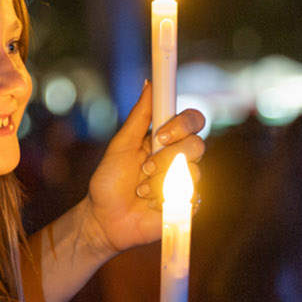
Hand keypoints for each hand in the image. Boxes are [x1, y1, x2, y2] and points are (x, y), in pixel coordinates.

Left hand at [83, 83, 204, 253]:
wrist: (104, 218)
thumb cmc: (109, 181)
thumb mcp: (121, 145)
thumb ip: (139, 116)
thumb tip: (149, 83)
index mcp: (167, 139)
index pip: (192, 121)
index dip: (183, 124)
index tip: (161, 134)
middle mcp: (180, 158)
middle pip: (197, 145)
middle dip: (167, 158)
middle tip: (144, 168)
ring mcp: (186, 182)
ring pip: (192, 172)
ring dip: (160, 182)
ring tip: (140, 190)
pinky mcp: (187, 206)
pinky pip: (190, 198)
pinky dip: (164, 200)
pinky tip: (150, 204)